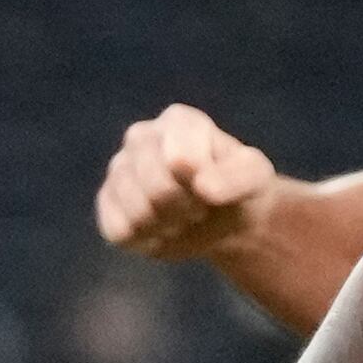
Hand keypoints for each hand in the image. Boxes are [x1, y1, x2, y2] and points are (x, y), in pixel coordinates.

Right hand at [97, 104, 276, 262]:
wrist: (222, 216)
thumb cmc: (240, 187)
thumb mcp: (255, 178)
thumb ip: (237, 178)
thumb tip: (203, 188)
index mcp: (178, 121)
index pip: (181, 161)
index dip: (205, 186)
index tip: (216, 187)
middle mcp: (141, 137)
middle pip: (158, 190)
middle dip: (187, 209)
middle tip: (200, 207)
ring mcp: (119, 169)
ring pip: (137, 213)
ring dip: (169, 227)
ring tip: (182, 217)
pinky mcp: (107, 202)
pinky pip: (119, 231)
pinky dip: (146, 240)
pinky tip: (160, 230)